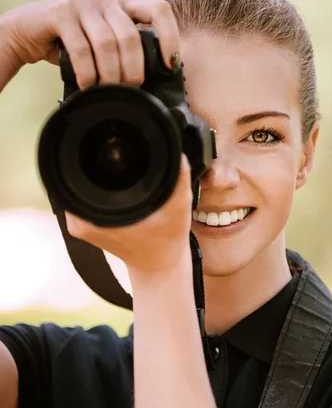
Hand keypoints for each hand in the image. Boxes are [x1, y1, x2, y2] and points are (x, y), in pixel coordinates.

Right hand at [1, 0, 179, 86]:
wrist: (29, 33)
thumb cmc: (74, 45)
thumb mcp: (105, 44)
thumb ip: (126, 52)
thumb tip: (155, 83)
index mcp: (124, 3)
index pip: (159, 10)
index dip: (170, 38)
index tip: (170, 66)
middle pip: (131, 36)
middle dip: (133, 70)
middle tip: (130, 91)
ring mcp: (83, 2)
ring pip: (107, 44)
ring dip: (110, 75)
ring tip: (109, 92)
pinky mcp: (61, 13)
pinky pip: (82, 49)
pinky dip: (88, 74)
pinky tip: (88, 86)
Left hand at [65, 155, 192, 274]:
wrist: (158, 265)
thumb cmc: (167, 241)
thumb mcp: (179, 208)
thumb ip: (179, 180)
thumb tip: (178, 153)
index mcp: (98, 216)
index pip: (80, 172)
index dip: (91, 154)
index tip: (108, 142)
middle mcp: (80, 220)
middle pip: (75, 174)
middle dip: (94, 161)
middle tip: (115, 151)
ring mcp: (78, 224)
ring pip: (77, 185)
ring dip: (94, 174)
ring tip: (116, 165)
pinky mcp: (82, 224)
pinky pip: (82, 196)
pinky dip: (95, 187)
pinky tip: (114, 183)